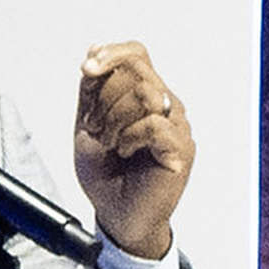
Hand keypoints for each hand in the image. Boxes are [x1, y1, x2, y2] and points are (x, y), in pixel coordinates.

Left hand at [74, 39, 193, 260]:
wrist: (115, 216)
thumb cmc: (106, 176)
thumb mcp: (87, 125)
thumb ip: (92, 91)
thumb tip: (94, 52)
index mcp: (145, 96)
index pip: (137, 54)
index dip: (112, 53)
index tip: (88, 68)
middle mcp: (165, 106)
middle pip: (137, 71)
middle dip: (105, 97)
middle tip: (97, 128)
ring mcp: (176, 127)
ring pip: (147, 94)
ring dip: (115, 117)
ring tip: (110, 142)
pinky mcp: (180, 149)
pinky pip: (155, 124)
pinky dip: (130, 136)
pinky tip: (125, 152)